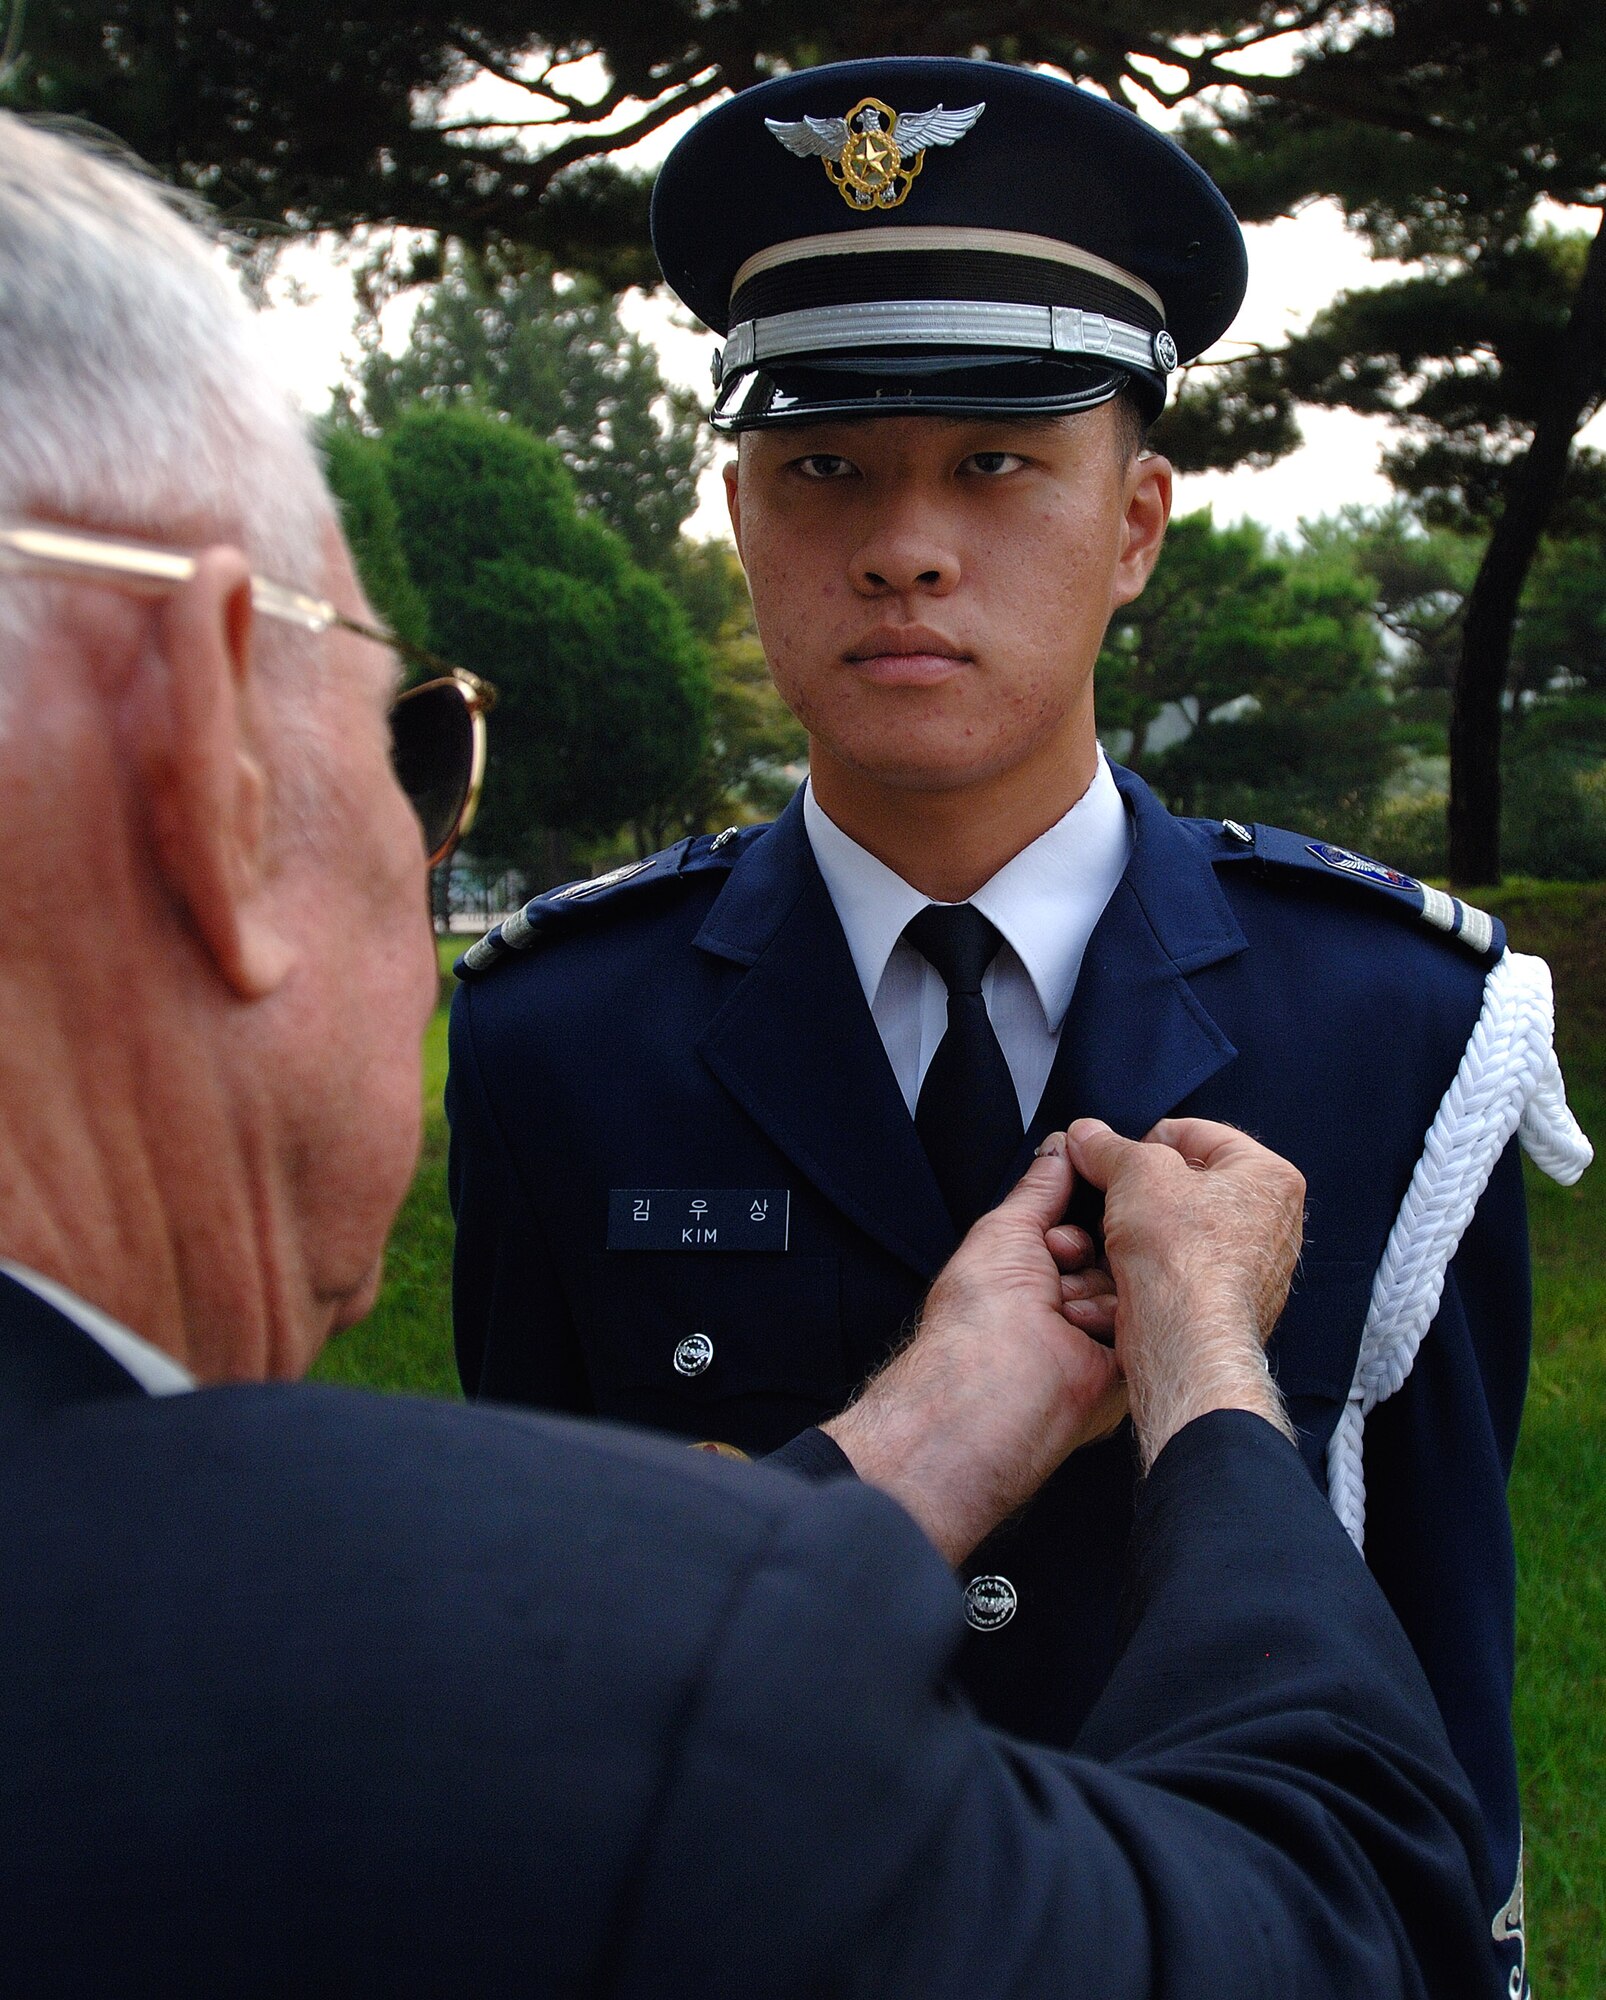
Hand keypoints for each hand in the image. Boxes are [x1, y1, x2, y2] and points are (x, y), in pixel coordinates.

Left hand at [823, 1145, 1126, 1564]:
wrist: (996, 1383)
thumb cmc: (979, 1312)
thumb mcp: (1005, 1227)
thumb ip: (1041, 1186)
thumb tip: (1060, 1146)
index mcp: (1029, 1271)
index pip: (1080, 1222)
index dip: (1077, 1212)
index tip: (1070, 1217)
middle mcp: (1064, 1300)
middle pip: (1111, 1246)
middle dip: (1084, 1246)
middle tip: (1056, 1258)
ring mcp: (1096, 1330)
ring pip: (1128, 1276)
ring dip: (1094, 1284)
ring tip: (1058, 1307)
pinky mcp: (1125, 1358)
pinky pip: (1144, 1313)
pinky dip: (1113, 1313)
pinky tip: (1082, 1327)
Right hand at [1064, 1116, 1304, 1470]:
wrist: (1185, 1343)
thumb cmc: (1182, 1256)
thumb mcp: (1136, 1174)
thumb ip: (1110, 1147)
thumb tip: (1088, 1137)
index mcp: (1269, 1178)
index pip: (1200, 1134)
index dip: (1147, 1138)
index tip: (1112, 1151)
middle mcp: (1272, 1224)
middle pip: (1187, 1187)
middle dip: (1138, 1191)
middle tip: (1104, 1191)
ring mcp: (1252, 1271)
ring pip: (1177, 1234)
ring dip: (1134, 1232)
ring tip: (1105, 1234)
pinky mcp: (1224, 1307)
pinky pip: (1176, 1273)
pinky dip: (1145, 1270)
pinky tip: (1116, 1272)